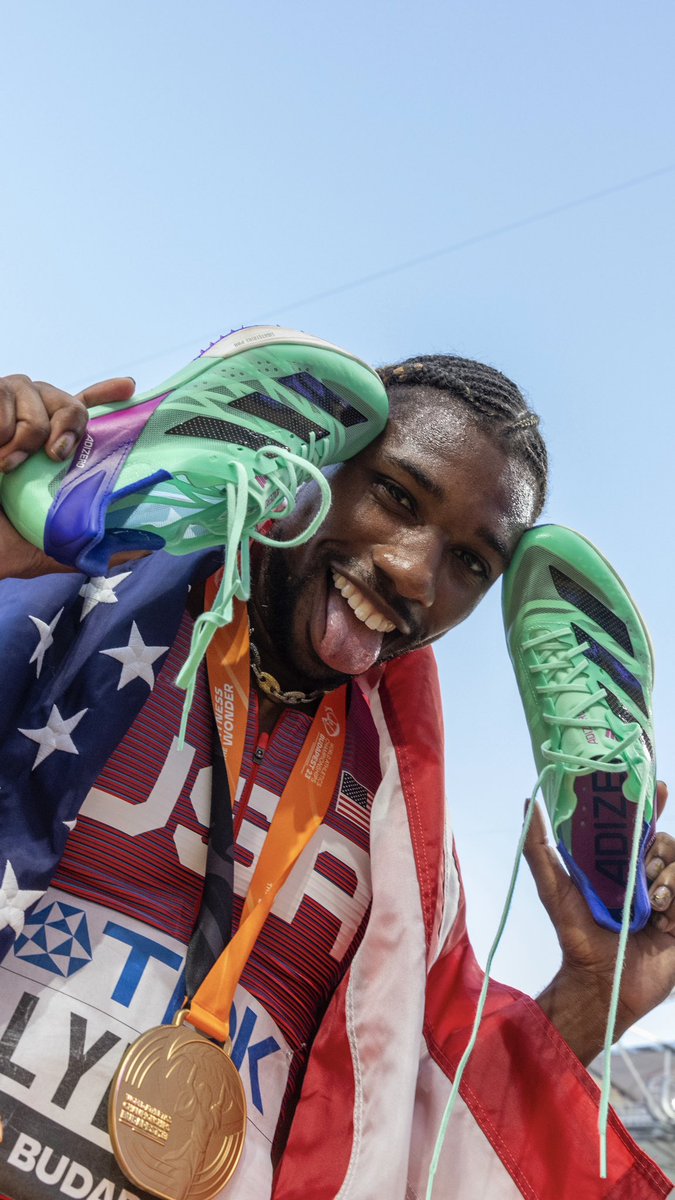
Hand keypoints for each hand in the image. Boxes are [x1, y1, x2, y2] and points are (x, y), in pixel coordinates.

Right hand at [0, 374, 135, 576]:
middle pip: (72, 403)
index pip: (85, 411)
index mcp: (55, 447)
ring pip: (36, 398)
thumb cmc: (4, 537)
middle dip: (69, 425)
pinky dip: (0, 429)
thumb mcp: (54, 545)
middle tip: (54, 455)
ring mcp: (10, 407)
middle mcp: (37, 420)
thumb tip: (148, 548)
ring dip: (24, 437)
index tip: (128, 388)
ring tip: (6, 466)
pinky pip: (5, 399)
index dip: (107, 394)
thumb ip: (98, 544)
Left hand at [526, 784, 674, 1063]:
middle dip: (658, 850)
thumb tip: (528, 801)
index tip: (658, 786)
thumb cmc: (576, 936)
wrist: (602, 983)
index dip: (652, 803)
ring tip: (652, 906)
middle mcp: (647, 877)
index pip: (642, 824)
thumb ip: (539, 847)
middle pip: (667, 842)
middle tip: (644, 870)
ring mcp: (669, 899)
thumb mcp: (554, 887)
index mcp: (621, 864)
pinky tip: (665, 923)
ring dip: (668, 880)